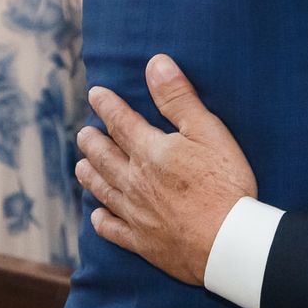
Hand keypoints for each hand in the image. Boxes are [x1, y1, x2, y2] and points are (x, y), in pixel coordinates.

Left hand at [76, 55, 258, 286]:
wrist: (227, 241)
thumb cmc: (224, 182)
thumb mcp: (208, 131)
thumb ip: (179, 98)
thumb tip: (155, 64)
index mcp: (150, 151)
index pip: (121, 122)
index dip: (107, 106)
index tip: (95, 94)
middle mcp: (135, 182)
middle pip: (105, 157)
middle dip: (92, 143)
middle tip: (83, 134)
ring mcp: (137, 214)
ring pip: (104, 191)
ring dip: (90, 177)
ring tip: (80, 167)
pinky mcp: (144, 242)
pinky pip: (115, 231)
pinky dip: (103, 223)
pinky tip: (97, 218)